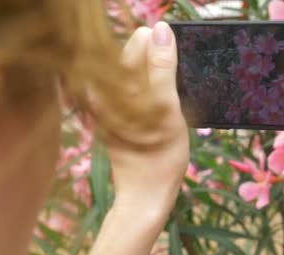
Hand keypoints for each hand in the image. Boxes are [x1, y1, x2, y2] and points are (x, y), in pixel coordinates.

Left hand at [88, 22, 188, 222]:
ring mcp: (110, 106)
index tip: (176, 67)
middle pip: (134, 58)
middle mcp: (107, 93)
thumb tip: (161, 29)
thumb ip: (162, 67)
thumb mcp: (167, 110)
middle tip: (172, 94)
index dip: (159, 45)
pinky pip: (134, 95)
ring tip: (168, 105)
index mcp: (116, 86)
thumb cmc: (160, 156)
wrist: (145, 195)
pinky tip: (161, 113)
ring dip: (157, 83)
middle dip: (158, 65)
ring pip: (136, 77)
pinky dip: (151, 98)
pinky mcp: (114, 118)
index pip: (135, 43)